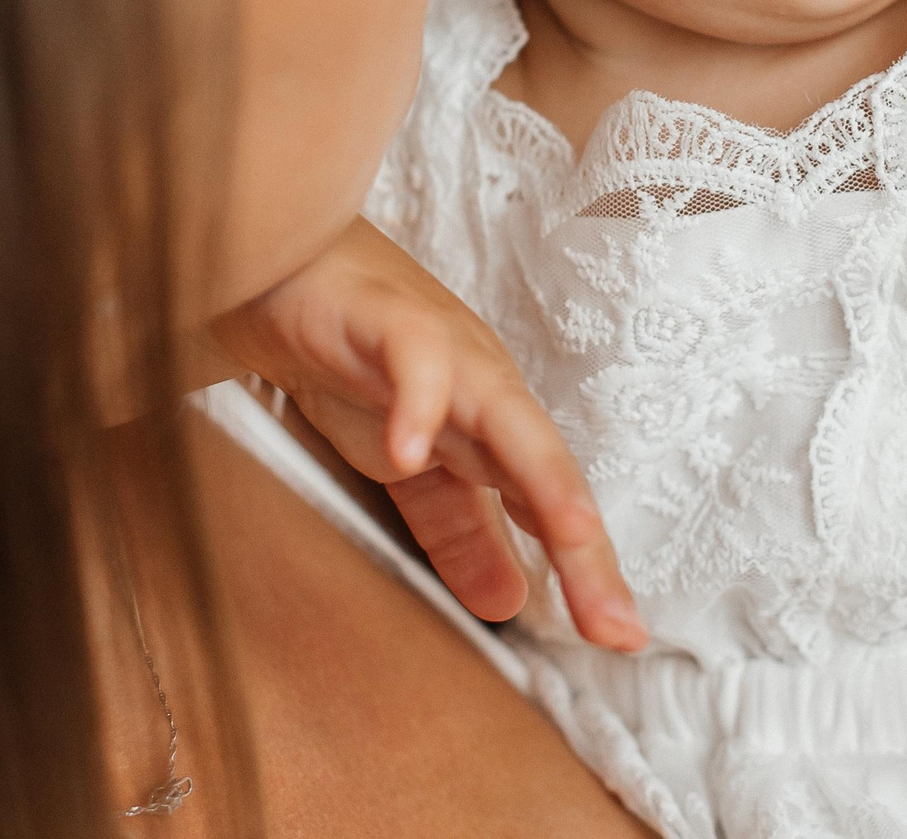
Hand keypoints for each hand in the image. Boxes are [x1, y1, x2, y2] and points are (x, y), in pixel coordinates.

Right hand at [211, 219, 648, 652]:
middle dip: (587, 548)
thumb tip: (510, 602)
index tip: (623, 638)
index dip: (589, 572)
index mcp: (492, 428)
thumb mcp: (410, 464)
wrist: (283, 267)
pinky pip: (411, 361)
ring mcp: (442, 350)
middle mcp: (484, 389)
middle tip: (617, 627)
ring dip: (542, 474)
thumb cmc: (354, 359)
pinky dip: (417, 402)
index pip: (550, 506)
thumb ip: (458, 529)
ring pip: (504, 413)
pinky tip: (410, 450)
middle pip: (547, 469)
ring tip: (574, 535)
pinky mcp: (384, 319)